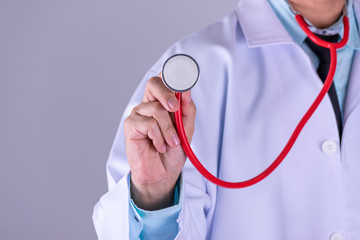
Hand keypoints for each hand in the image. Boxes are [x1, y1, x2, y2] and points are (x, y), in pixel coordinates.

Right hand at [124, 75, 195, 209]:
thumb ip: (186, 111)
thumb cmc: (173, 152)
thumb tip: (186, 92)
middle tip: (175, 108)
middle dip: (167, 93)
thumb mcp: (186, 130)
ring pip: (156, 109)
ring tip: (172, 143)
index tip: (184, 74)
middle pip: (154, 83)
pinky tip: (159, 145)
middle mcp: (150, 104)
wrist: (163, 173)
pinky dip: (158, 136)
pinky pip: (148, 123)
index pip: (166, 80)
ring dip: (168, 129)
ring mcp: (139, 113)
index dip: (173, 73)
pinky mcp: (131, 125)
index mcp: (163, 102)